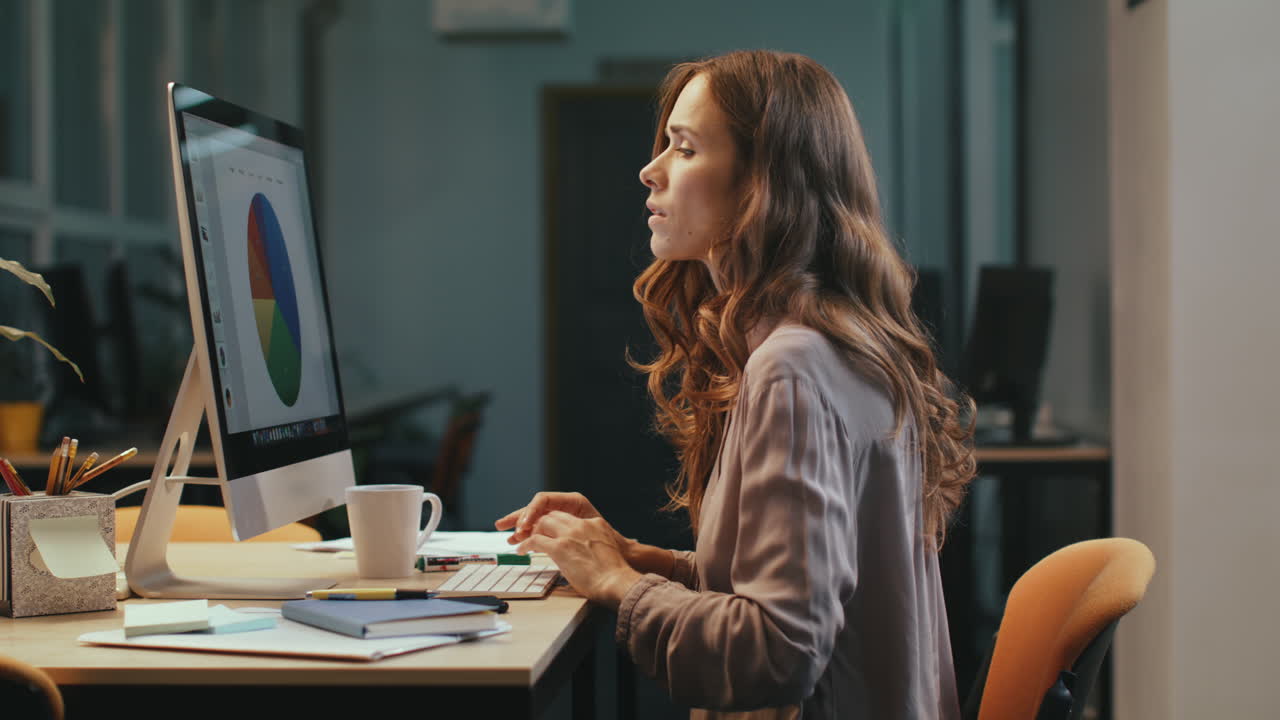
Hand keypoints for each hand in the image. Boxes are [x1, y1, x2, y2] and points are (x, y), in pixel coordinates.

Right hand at [495, 492, 601, 545]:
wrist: (622, 557)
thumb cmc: (608, 544)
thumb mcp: (583, 534)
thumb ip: (560, 533)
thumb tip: (537, 537)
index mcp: (574, 501)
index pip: (543, 500)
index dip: (529, 512)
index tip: (523, 528)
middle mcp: (567, 506)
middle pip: (536, 508)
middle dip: (519, 518)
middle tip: (504, 527)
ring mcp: (564, 517)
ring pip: (537, 519)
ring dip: (521, 526)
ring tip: (506, 535)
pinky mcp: (563, 529)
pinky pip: (543, 529)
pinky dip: (531, 534)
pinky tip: (518, 542)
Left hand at [515, 511, 641, 609]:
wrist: (616, 582)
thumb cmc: (614, 576)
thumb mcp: (605, 552)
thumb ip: (592, 548)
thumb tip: (580, 559)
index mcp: (595, 524)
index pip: (570, 518)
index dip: (556, 525)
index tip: (550, 533)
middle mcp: (582, 525)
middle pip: (554, 515)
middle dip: (540, 523)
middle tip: (532, 534)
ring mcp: (570, 535)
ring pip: (542, 523)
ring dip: (530, 532)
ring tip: (524, 541)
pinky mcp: (560, 547)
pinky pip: (535, 540)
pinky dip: (525, 544)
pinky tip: (521, 550)